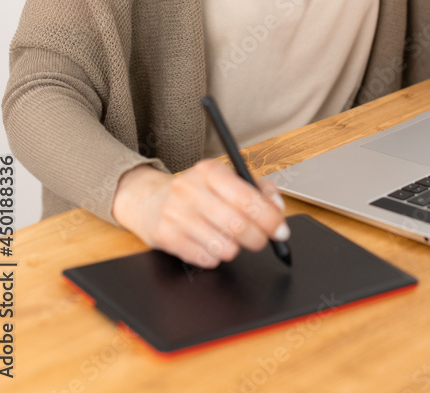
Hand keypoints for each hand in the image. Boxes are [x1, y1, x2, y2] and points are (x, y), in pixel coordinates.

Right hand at [111, 159, 288, 268]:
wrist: (149, 199)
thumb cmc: (195, 191)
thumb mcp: (223, 180)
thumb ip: (255, 188)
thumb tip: (277, 206)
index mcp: (210, 171)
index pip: (248, 198)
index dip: (271, 219)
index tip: (281, 230)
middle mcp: (191, 190)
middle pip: (238, 225)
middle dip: (257, 238)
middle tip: (260, 240)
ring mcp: (176, 214)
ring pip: (224, 246)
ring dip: (234, 248)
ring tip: (228, 239)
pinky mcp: (166, 237)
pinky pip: (205, 259)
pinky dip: (214, 257)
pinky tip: (209, 244)